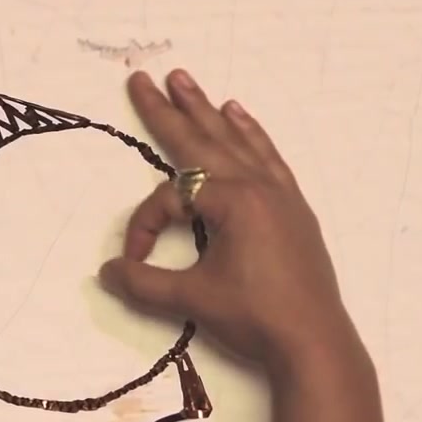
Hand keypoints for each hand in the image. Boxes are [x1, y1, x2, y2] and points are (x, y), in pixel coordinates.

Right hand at [99, 69, 361, 373]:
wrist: (314, 342)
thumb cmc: (255, 318)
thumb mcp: (192, 300)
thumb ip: (144, 283)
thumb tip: (107, 271)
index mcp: (234, 202)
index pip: (172, 197)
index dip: (144, 226)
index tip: (133, 262)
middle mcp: (258, 187)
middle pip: (203, 142)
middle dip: (170, 111)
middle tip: (144, 79)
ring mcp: (280, 195)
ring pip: (236, 141)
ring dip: (207, 112)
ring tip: (187, 82)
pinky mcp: (292, 209)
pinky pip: (267, 156)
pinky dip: (250, 133)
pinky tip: (240, 115)